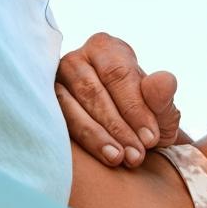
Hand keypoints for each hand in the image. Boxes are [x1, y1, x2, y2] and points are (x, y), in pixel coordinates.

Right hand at [55, 32, 184, 168]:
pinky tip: (96, 157)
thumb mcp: (161, 110)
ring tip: (118, 159)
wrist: (124, 137)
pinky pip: (55, 122)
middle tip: (136, 156)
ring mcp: (53, 82)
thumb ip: (163, 97)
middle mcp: (76, 59)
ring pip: (70, 107)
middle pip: (93, 91)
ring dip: (96, 136)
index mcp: (107, 48)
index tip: (151, 138)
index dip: (135, 108)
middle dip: (117, 127)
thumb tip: (165, 80)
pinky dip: (78, 142)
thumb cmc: (143, 118)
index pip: (119, 74)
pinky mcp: (42, 105)